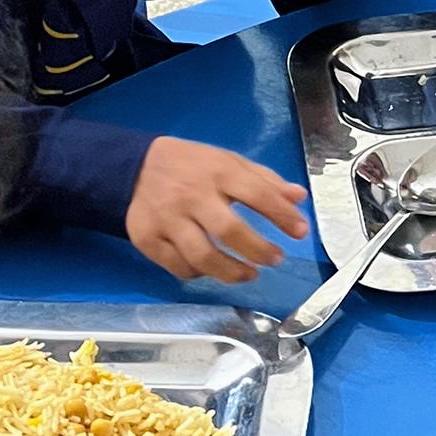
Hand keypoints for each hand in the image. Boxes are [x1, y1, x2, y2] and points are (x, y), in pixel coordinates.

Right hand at [126, 138, 308, 286]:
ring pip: (202, 256)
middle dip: (257, 250)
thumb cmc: (192, 167)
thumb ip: (264, 181)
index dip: (282, 215)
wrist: (135, 167)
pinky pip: (178, 266)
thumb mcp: (228, 162)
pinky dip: (199, 274)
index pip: (256, 194)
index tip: (300, 232)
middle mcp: (191, 195)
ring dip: (231, 272)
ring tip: (248, 274)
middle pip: (229, 230)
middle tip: (275, 259)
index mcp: (216, 171)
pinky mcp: (147, 238)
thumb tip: (299, 198)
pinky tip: (210, 270)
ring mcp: (167, 219)